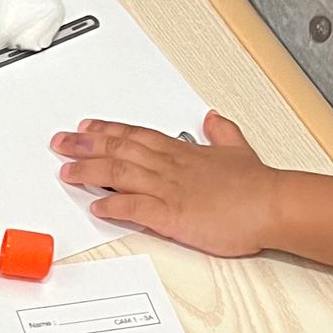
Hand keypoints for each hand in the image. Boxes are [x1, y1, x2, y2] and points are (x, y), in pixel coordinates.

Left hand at [53, 112, 278, 256]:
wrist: (272, 205)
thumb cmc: (257, 185)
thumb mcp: (237, 149)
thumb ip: (221, 133)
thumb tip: (213, 117)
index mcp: (183, 152)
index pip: (136, 135)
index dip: (107, 130)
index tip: (86, 127)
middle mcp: (170, 166)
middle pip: (119, 149)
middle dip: (86, 145)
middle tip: (60, 143)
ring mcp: (169, 190)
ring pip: (120, 174)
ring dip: (89, 172)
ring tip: (66, 172)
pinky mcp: (172, 215)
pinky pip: (135, 208)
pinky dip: (113, 205)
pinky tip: (96, 205)